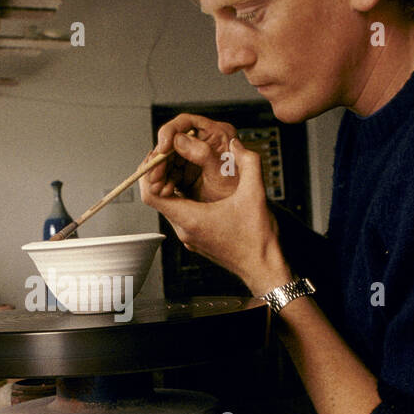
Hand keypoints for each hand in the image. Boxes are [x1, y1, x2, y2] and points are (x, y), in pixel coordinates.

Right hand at [140, 114, 238, 202]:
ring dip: (159, 171)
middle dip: (161, 158)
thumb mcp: (222, 173)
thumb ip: (202, 154)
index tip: (163, 146)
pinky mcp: (186, 172)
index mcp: (218, 134)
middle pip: (172, 141)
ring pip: (167, 158)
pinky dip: (163, 181)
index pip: (187, 122)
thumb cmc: (239, 194)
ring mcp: (193, 157)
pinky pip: (168, 172)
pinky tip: (163, 190)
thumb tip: (179, 140)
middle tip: (154, 171)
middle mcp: (204, 142)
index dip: (170, 132)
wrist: (242, 216)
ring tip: (157, 185)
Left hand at [141, 138, 292, 294]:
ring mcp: (189, 237)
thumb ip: (248, 163)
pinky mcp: (196, 239)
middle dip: (161, 173)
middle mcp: (184, 230)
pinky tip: (199, 184)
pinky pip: (180, 214)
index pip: (151, 194)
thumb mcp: (256, 194)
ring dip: (172, 184)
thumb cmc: (258, 239)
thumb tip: (236, 144)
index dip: (150, 172)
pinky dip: (183, 197)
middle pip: (157, 198)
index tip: (161, 156)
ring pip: (168, 205)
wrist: (264, 269)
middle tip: (173, 154)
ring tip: (185, 165)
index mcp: (191, 219)